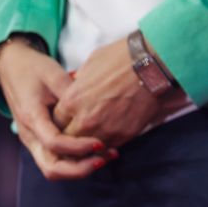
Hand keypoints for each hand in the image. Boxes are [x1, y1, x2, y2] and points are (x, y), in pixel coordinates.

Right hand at [0, 38, 110, 181]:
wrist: (13, 68)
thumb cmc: (35, 69)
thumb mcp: (54, 74)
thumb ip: (72, 93)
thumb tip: (96, 108)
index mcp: (31, 117)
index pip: (54, 143)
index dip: (78, 147)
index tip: (100, 143)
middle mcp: (29, 135)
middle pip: (51, 167)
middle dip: (79, 169)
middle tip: (105, 158)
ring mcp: (32, 141)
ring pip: (54, 168)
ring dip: (79, 168)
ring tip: (107, 155)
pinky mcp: (39, 141)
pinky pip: (56, 159)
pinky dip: (75, 161)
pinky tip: (96, 150)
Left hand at [52, 38, 183, 145]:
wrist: (152, 64)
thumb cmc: (122, 58)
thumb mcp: (92, 63)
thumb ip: (80, 81)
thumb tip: (78, 84)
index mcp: (72, 100)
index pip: (56, 122)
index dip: (62, 120)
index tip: (69, 118)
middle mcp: (84, 119)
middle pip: (68, 139)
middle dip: (72, 136)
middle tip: (81, 129)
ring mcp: (104, 130)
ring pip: (88, 148)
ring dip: (90, 143)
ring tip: (97, 135)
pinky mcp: (123, 135)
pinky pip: (109, 147)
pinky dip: (108, 143)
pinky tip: (113, 132)